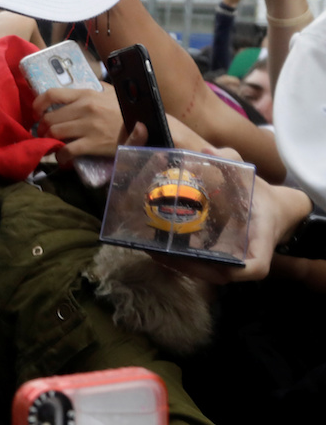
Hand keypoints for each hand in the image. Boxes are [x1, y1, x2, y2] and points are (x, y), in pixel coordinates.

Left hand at [32, 84, 122, 164]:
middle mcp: (84, 108)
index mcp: (86, 94)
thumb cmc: (126, 109)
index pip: (51, 94)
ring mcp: (88, 126)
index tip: (37, 113)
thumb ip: (93, 90)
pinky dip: (60, 156)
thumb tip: (79, 89)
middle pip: (49, 117)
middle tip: (44, 133)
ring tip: (53, 143)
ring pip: (54, 132)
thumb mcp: (110, 92)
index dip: (38, 105)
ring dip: (49, 140)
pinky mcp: (92, 143)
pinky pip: (67, 150)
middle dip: (42, 127)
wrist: (148, 125)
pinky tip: (62, 157)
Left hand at [149, 146, 313, 283]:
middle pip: (217, 274)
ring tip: (150, 249)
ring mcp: (232, 265)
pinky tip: (157, 249)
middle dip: (186, 264)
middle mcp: (246, 260)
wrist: (274, 211)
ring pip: (204, 271)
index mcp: (261, 244)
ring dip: (177, 263)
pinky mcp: (221, 263)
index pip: (254, 268)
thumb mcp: (248, 176)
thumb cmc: (261, 198)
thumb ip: (231, 161)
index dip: (233, 269)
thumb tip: (207, 150)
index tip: (207, 260)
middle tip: (156, 249)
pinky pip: (200, 266)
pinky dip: (180, 260)